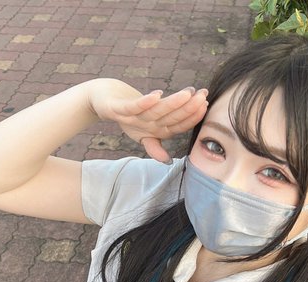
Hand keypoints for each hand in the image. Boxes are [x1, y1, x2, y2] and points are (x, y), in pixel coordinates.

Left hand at [88, 79, 208, 162]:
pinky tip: (158, 94)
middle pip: (169, 119)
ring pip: (156, 112)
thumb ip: (156, 143)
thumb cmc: (128, 115)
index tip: (205, 105)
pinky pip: (134, 106)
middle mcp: (146, 126)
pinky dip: (145, 102)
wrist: (103, 102)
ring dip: (172, 104)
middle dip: (188, 109)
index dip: (191, 118)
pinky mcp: (119, 109)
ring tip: (188, 93)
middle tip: (203, 97)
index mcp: (155, 130)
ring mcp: (133, 118)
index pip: (176, 126)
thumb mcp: (144, 131)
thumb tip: (167, 161)